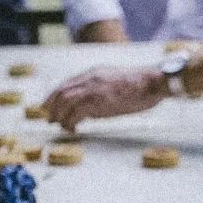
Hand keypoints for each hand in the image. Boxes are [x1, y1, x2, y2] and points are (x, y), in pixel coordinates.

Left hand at [43, 67, 165, 131]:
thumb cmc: (139, 86)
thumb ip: (99, 89)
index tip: (50, 107)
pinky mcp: (97, 100)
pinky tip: (74, 129)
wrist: (151, 83)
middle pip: (61, 92)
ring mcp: (92, 88)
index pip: (66, 84)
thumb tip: (90, 107)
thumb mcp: (114, 82)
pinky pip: (75, 113)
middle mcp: (89, 78)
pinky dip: (70, 122)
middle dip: (52, 107)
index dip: (54, 97)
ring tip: (61, 126)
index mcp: (93, 73)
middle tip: (50, 120)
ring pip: (64, 102)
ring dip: (60, 116)